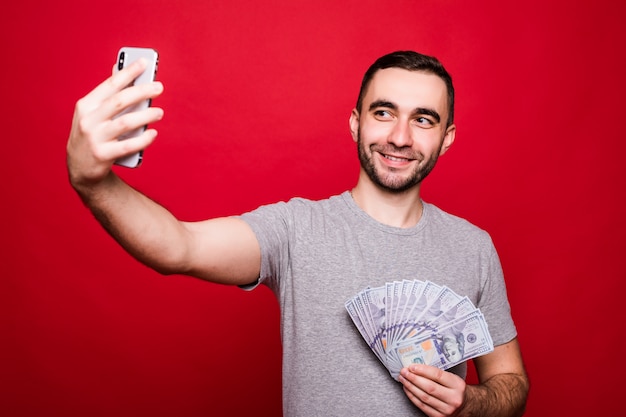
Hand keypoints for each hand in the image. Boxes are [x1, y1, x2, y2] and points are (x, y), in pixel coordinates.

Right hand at [66, 58, 163, 188]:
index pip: (110, 84)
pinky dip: (143, 139)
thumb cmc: (92, 135)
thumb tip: (120, 70)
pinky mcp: (103, 155)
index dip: (128, 72)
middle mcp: (88, 120)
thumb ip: (107, 95)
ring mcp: (94, 138)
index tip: (144, 63)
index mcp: (86, 105)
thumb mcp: (93, 114)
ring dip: (146, 116)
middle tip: (159, 87)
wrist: (80, 168)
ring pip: (125, 123)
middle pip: (119, 101)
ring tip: (159, 112)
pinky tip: (153, 134)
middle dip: (141, 91)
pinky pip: (128, 145)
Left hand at [399, 364, 465, 416]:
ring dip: (410, 387)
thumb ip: (438, 374)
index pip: (437, 375)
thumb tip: (417, 367)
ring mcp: (447, 410)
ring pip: (424, 397)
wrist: (467, 405)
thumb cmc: (456, 389)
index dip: (422, 370)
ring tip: (403, 379)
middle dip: (413, 378)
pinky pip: (422, 406)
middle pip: (429, 387)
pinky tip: (408, 389)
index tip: (412, 366)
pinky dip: (412, 397)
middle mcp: (453, 398)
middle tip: (404, 372)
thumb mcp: (453, 379)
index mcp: (457, 385)